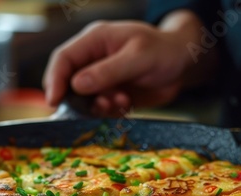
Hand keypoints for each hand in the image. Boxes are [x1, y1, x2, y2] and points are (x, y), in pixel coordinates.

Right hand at [43, 10, 217, 115]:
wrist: (185, 63)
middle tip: (100, 105)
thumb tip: (76, 85)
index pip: (63, 58)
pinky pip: (100, 107)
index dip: (55, 80)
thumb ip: (108, 71)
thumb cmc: (164, 51)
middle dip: (79, 98)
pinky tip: (127, 104)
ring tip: (120, 101)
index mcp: (95, 40)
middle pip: (68, 81)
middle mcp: (94, 59)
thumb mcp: (138, 58)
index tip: (55, 101)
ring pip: (84, 98)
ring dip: (98, 105)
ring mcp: (102, 77)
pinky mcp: (111, 93)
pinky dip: (110, 111)